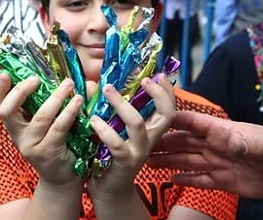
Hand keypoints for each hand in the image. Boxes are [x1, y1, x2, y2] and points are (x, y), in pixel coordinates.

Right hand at [0, 73, 82, 187]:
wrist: (61, 178)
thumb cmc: (56, 144)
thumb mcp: (50, 123)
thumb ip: (56, 102)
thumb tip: (75, 80)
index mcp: (15, 126)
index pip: (0, 106)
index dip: (0, 90)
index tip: (5, 73)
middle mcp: (18, 136)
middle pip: (8, 111)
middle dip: (21, 90)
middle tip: (37, 78)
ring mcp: (31, 145)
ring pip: (40, 117)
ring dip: (56, 97)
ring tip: (69, 84)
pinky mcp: (48, 152)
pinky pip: (58, 128)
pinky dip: (69, 112)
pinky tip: (78, 101)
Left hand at [86, 74, 175, 200]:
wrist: (108, 189)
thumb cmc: (110, 154)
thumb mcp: (115, 129)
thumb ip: (111, 109)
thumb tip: (97, 83)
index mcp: (150, 129)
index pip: (169, 108)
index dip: (167, 91)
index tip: (160, 74)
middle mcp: (150, 139)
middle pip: (166, 114)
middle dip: (158, 94)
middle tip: (144, 80)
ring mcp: (139, 151)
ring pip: (137, 124)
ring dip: (121, 104)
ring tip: (106, 89)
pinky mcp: (125, 162)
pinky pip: (116, 143)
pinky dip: (104, 129)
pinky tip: (93, 120)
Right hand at [146, 111, 262, 198]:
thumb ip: (243, 143)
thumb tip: (225, 140)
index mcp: (222, 131)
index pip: (192, 121)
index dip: (172, 116)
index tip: (151, 112)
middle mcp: (215, 145)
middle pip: (182, 141)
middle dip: (161, 141)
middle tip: (140, 143)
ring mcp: (217, 163)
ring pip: (186, 160)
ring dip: (167, 160)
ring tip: (146, 161)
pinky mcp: (222, 181)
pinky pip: (199, 179)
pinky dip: (184, 179)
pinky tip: (169, 179)